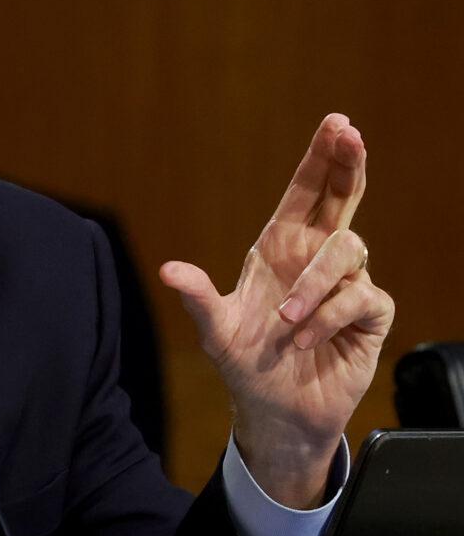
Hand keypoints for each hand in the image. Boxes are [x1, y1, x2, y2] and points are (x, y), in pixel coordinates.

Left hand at [160, 114, 393, 507]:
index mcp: (280, 247)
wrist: (274, 411)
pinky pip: (359, 297)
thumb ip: (198, 296)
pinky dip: (328, 316)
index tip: (338, 124)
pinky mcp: (368, 316)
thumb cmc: (245, 363)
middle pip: (342, 198)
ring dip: (313, 284)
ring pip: (346, 252)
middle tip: (350, 134)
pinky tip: (305, 338)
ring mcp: (345, 285)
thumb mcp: (215, 329)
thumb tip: (167, 269)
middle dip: (347, 164)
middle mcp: (314, 258)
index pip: (306, 191)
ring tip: (286, 321)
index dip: (322, 157)